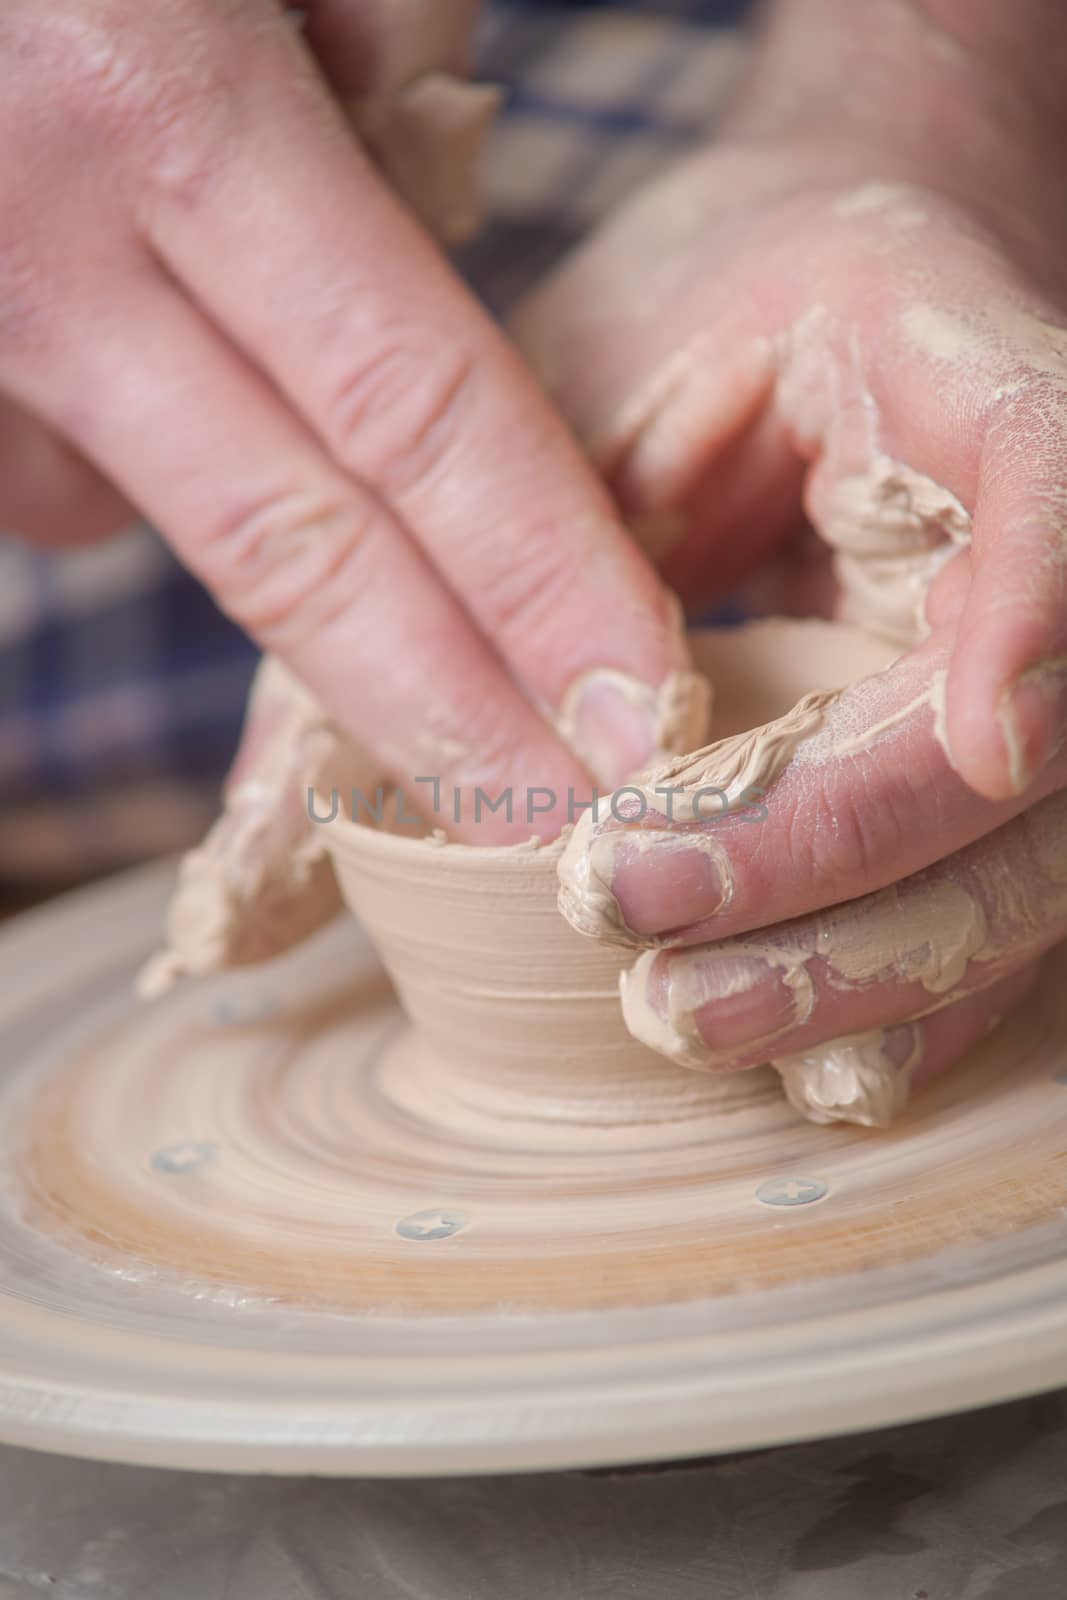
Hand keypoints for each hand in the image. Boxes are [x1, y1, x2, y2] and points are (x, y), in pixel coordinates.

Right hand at [0, 0, 690, 842]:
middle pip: (300, 560)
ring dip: (248, 476)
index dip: (542, 584)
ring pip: (159, 510)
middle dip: (447, 721)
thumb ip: (373, 63)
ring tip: (217, 308)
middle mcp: (47, 264)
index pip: (419, 415)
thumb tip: (435, 226)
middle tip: (558, 844)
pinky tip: (102, 297)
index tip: (641, 713)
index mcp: (164, 113)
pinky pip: (60, 460)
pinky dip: (120, 416)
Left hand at [515, 0, 1066, 1108]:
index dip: (1044, 607)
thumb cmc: (687, 320)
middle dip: (842, 852)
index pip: (1054, 467)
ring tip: (686, 1016)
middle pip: (1037, 737)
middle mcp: (1029, 525)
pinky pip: (995, 900)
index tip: (984, 748)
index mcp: (948, 361)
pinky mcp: (988, 767)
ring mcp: (1030, 663)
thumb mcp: (576, 373)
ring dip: (875, 962)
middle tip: (641, 922)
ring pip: (1031, 857)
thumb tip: (446, 796)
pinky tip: (815, 1067)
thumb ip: (509, 536)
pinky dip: (915, 994)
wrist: (816, 310)